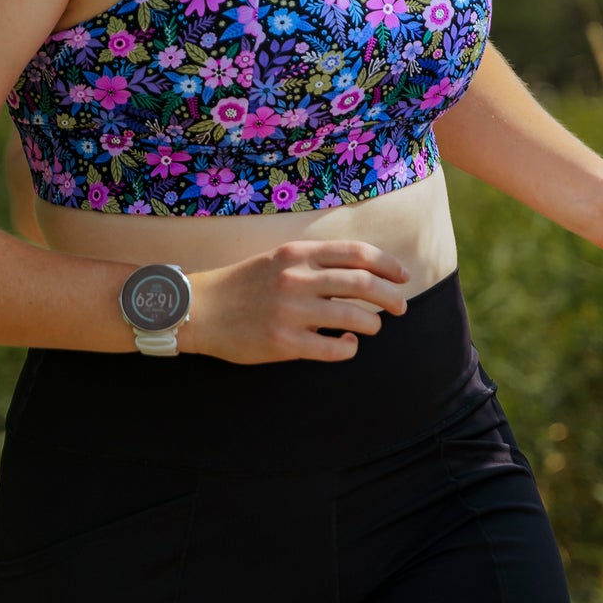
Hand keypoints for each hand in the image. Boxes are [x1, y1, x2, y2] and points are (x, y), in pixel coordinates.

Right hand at [183, 240, 409, 363]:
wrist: (200, 310)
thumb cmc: (243, 285)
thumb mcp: (279, 259)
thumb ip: (315, 262)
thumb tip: (362, 273)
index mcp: (298, 254)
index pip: (358, 254)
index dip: (388, 265)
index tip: (402, 277)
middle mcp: (297, 279)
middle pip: (365, 285)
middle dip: (391, 297)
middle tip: (400, 307)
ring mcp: (291, 312)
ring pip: (355, 317)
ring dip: (373, 323)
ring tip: (371, 326)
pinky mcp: (284, 343)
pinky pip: (334, 348)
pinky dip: (349, 347)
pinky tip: (346, 343)